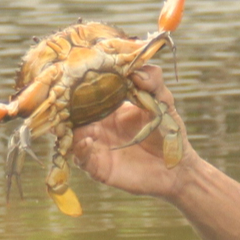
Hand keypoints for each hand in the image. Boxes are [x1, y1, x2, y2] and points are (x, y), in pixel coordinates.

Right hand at [67, 67, 192, 198]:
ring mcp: (97, 147)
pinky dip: (80, 150)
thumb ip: (154, 82)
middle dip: (65, 108)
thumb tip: (136, 70)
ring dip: (67, 129)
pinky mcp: (98, 168)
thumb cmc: (170, 134)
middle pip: (73, 116)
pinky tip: (87, 141)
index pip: (88, 96)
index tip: (76, 77)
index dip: (80, 87)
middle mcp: (99, 127)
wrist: (177, 168)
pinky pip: (81, 159)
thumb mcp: (163, 103)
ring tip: (71, 122)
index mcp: (111, 109)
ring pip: (72, 136)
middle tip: (62, 99)